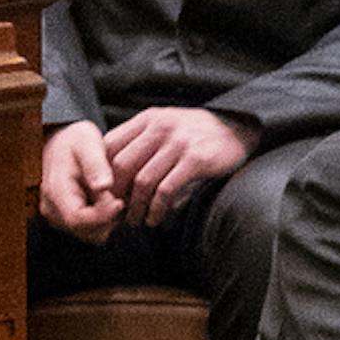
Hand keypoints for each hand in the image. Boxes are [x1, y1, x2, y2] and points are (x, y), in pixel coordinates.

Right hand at [39, 121, 122, 239]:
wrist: (61, 142)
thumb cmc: (76, 140)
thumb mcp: (87, 143)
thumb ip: (95, 165)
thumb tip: (105, 186)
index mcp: (56, 191)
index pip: (77, 219)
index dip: (102, 216)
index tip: (121, 202)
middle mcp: (52, 209)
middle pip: (84, 231)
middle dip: (108, 220)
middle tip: (124, 198)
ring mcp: (57, 217)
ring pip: (89, 234)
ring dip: (107, 221)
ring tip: (117, 196)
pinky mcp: (65, 220)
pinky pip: (88, 230)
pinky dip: (103, 220)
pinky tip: (110, 201)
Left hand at [102, 106, 255, 221]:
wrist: (238, 129)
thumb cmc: (196, 134)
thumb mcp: (165, 126)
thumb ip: (139, 142)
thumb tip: (109, 178)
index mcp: (149, 118)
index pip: (110, 145)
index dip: (102, 174)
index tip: (103, 195)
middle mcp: (161, 126)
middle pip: (123, 166)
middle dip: (116, 196)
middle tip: (116, 214)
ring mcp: (179, 142)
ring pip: (143, 181)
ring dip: (135, 208)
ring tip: (136, 221)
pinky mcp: (196, 159)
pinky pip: (166, 190)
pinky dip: (156, 209)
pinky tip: (155, 218)